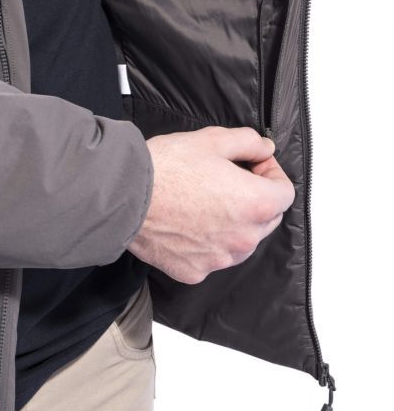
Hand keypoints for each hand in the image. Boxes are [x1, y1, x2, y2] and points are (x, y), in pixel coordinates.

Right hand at [128, 126, 294, 284]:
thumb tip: (265, 149)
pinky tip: (187, 220)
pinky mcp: (195, 271)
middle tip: (228, 177)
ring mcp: (220, 259)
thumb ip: (250, 143)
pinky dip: (207, 241)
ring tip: (204, 199)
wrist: (125, 196)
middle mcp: (244, 239)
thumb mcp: (213, 140)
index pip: (285, 192)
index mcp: (255, 204)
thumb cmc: (167, 167)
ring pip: (241, 240)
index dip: (270, 172)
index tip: (252, 163)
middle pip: (267, 218)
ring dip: (233, 222)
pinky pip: (212, 255)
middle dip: (255, 197)